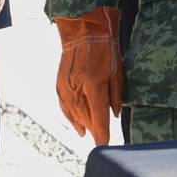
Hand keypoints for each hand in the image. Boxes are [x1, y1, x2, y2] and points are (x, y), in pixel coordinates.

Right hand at [54, 7, 123, 145]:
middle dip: (95, 131)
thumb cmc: (106, 49)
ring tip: (92, 135)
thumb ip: (116, 94)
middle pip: (86, 118)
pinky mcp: (59, 84)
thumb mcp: (118, 70)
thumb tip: (114, 115)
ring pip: (74, 114)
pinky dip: (71, 118)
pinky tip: (79, 126)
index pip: (98, 116)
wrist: (83, 30)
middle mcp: (77, 88)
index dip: (102, 133)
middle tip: (102, 140)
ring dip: (84, 126)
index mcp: (94, 84)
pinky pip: (65, 107)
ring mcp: (66, 87)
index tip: (105, 145)